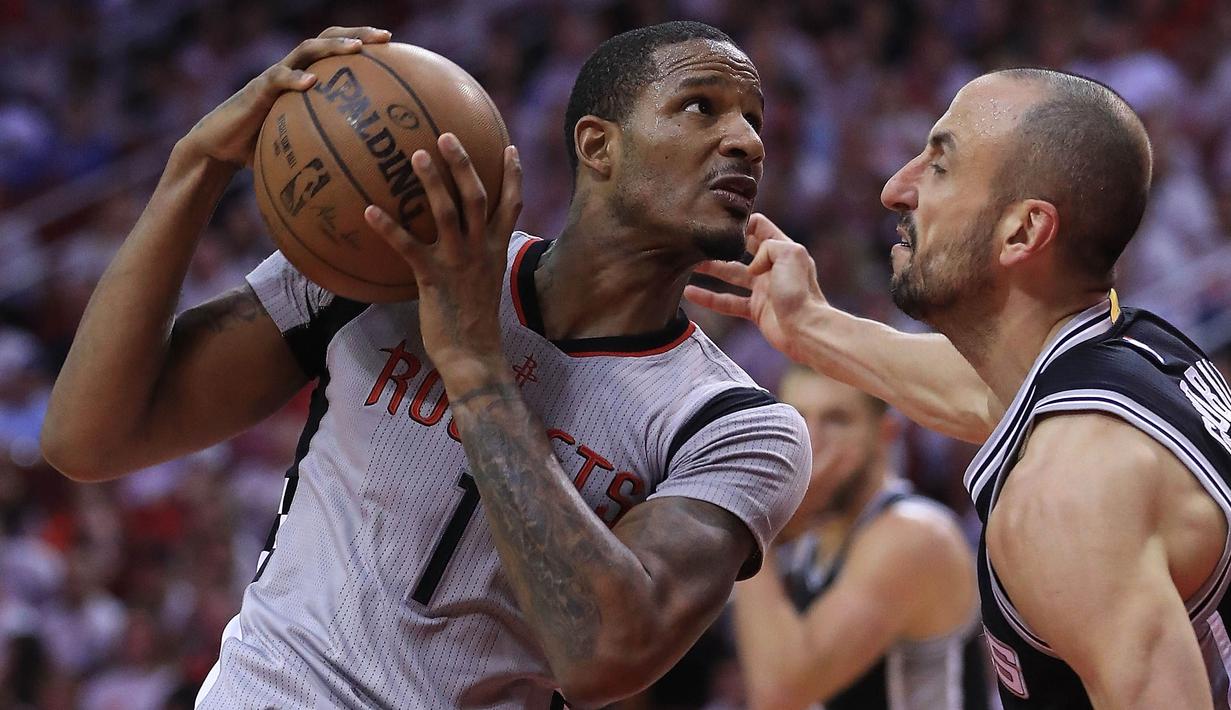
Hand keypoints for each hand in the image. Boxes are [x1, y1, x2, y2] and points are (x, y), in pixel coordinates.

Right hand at [178, 26, 391, 167]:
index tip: (393, 45)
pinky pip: (277, 79)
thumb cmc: (263, 150)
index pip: (336, 51)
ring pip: (305, 50)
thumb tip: (365, 171)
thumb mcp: (302, 147)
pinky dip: (295, 79)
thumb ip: (328, 148)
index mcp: (305, 79)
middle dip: (357, 33)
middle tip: (385, 37)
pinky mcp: (256, 91)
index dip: (363, 43)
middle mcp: (292, 71)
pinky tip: (312, 82)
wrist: (220, 149)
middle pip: (326, 39)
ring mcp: (274, 77)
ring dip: (332, 46)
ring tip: (356, 48)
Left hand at [365, 134, 522, 388]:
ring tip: (416, 154)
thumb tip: (461, 242)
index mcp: (496, 249)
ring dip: (432, 182)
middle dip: (463, 164)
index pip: (512, 204)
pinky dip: (389, 228)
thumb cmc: (474, 321)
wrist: (474, 354)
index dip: (512, 175)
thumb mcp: (485, 282)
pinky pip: (408, 247)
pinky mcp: (434, 279)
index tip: (508, 147)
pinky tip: (369, 211)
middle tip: (446, 135)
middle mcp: (481, 250)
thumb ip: (477, 257)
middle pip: (477, 196)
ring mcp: (458, 262)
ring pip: (448, 212)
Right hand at [684, 213, 828, 361]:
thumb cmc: (801, 292)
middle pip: (741, 249)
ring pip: (731, 274)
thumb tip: (751, 265)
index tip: (721, 223)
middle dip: (721, 245)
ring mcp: (763, 289)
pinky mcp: (756, 310)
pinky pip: (727, 301)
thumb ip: (766, 246)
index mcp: (783, 249)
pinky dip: (709, 298)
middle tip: (699, 240)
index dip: (741, 223)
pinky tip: (690, 293)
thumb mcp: (789, 254)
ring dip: (710, 269)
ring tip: (688, 264)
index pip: (759, 226)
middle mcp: (773, 267)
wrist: (806, 330)